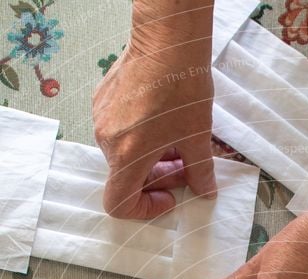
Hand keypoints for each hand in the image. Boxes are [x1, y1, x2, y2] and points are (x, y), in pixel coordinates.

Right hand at [92, 5, 214, 218]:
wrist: (167, 39)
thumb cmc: (182, 88)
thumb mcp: (198, 137)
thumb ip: (200, 172)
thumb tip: (205, 191)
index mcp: (126, 156)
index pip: (119, 204)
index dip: (144, 209)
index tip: (169, 196)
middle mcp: (107, 140)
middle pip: (127, 178)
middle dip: (158, 179)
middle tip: (185, 169)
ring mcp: (101, 119)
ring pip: (124, 155)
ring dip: (152, 159)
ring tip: (178, 143)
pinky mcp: (102, 100)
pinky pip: (119, 133)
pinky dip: (141, 139)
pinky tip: (164, 123)